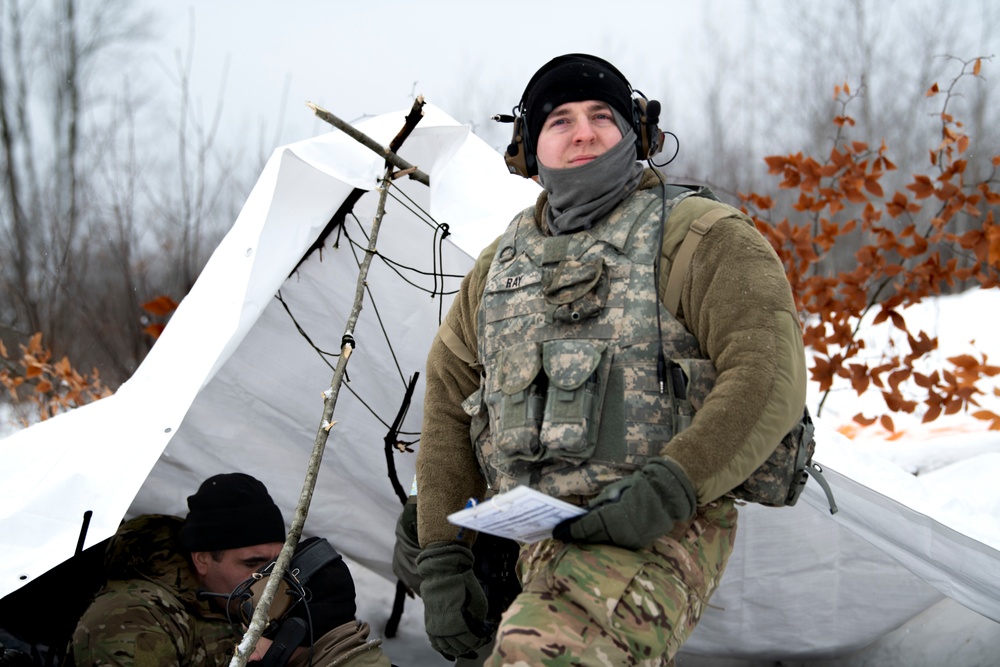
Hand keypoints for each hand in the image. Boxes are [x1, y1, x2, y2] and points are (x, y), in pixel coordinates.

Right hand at [415, 541, 492, 660]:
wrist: (444, 572)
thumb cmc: (465, 586)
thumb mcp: (479, 604)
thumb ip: (478, 621)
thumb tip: (478, 632)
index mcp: (459, 626)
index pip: (471, 643)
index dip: (479, 641)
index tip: (484, 637)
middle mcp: (445, 630)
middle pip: (459, 648)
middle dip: (469, 646)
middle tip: (476, 641)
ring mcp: (435, 628)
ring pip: (446, 648)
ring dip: (457, 648)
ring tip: (464, 646)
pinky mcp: (429, 623)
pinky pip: (435, 643)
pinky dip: (443, 647)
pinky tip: (450, 647)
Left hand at [553, 457, 695, 548]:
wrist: (666, 495)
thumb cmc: (637, 488)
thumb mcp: (614, 492)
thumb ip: (599, 505)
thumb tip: (585, 514)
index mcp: (613, 517)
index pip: (586, 527)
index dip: (570, 530)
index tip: (557, 532)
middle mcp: (620, 533)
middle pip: (593, 538)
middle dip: (578, 537)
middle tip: (563, 536)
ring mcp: (630, 541)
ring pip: (604, 543)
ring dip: (590, 540)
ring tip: (576, 537)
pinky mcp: (637, 544)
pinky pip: (616, 544)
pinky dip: (605, 541)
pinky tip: (596, 538)